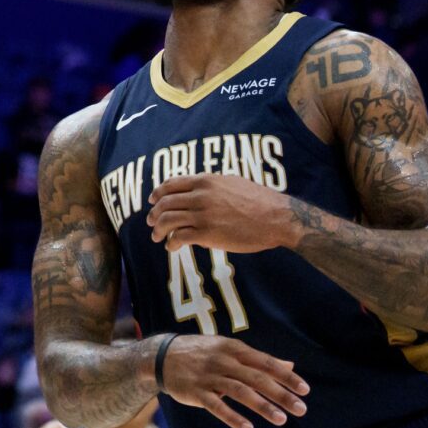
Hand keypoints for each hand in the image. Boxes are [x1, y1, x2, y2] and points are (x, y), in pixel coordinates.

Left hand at [148, 176, 301, 253]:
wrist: (276, 217)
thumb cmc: (259, 200)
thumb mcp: (232, 181)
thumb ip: (211, 185)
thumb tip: (198, 190)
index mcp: (205, 181)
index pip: (171, 185)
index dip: (158, 193)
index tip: (152, 201)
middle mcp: (200, 196)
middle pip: (165, 203)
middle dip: (154, 213)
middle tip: (150, 222)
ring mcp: (203, 215)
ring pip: (167, 220)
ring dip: (158, 229)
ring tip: (157, 236)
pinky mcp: (208, 234)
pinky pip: (180, 237)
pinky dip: (171, 242)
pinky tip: (172, 246)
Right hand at [159, 334, 308, 427]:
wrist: (161, 356)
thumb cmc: (202, 353)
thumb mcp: (229, 350)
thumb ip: (259, 360)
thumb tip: (289, 365)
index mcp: (233, 349)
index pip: (265, 362)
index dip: (286, 376)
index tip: (305, 390)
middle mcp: (223, 361)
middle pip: (256, 378)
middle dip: (280, 394)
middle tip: (301, 409)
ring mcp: (209, 376)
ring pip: (240, 391)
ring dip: (262, 406)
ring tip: (281, 420)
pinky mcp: (196, 392)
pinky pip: (216, 405)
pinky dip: (232, 417)